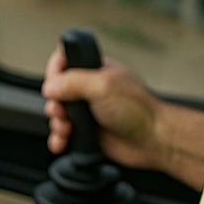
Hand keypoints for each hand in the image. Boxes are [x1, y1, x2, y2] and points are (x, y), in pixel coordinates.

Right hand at [41, 46, 165, 173]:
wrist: (154, 141)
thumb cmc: (139, 110)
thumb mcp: (102, 86)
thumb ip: (72, 81)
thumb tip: (49, 86)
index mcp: (96, 70)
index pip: (64, 61)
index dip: (55, 73)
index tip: (55, 85)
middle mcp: (90, 89)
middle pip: (56, 91)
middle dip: (54, 103)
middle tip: (63, 111)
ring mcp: (89, 111)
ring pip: (58, 114)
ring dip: (57, 123)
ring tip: (67, 129)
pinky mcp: (88, 132)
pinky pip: (63, 134)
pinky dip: (59, 139)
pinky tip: (62, 141)